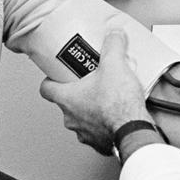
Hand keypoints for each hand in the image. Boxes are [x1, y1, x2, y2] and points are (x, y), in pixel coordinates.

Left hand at [40, 26, 151, 155]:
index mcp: (67, 99)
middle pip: (66, 103)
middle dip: (78, 94)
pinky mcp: (100, 144)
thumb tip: (114, 35)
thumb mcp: (114, 65)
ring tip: (107, 100)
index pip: (45, 89)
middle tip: (90, 84)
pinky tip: (117, 116)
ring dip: (91, 111)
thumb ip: (112, 46)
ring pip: (82, 120)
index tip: (56, 76)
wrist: (134, 131)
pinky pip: (98, 133)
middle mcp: (71, 119)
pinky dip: (105, 126)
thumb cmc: (118, 105)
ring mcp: (85, 134)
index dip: (50, 81)